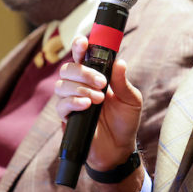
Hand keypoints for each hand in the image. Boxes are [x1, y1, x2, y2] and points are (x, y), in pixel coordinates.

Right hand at [54, 35, 142, 170]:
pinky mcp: (67, 118)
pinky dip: (73, 102)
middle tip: (101, 82)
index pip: (82, 57)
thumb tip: (120, 61)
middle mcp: (80, 86)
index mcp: (95, 77)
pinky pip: (61, 105)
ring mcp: (71, 102)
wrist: (119, 149)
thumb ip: (123, 82)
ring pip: (61, 85)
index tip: (84, 42)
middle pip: (68, 68)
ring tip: (98, 99)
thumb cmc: (125, 121)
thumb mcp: (131, 100)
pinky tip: (87, 105)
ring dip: (80, 88)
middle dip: (83, 72)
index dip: (79, 47)